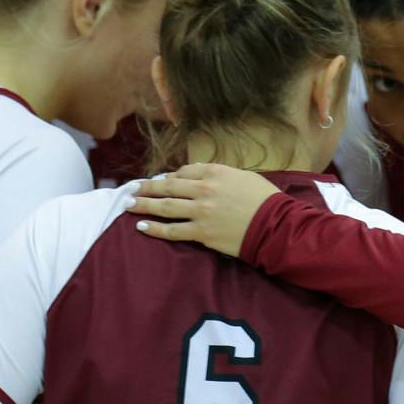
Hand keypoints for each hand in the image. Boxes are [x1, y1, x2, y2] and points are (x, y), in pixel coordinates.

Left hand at [127, 164, 283, 258]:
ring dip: (144, 205)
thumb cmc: (264, 199)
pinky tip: (141, 226)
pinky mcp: (201, 232)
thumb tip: (197, 175)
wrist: (275, 225)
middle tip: (131, 189)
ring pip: (165, 206)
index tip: (159, 181)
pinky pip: (172, 230)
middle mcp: (203, 189)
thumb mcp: (244, 176)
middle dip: (147, 188)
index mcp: (214, 172)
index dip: (169, 176)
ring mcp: (200, 211)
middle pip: (168, 186)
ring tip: (128, 205)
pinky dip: (155, 229)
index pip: (184, 171)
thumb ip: (219, 174)